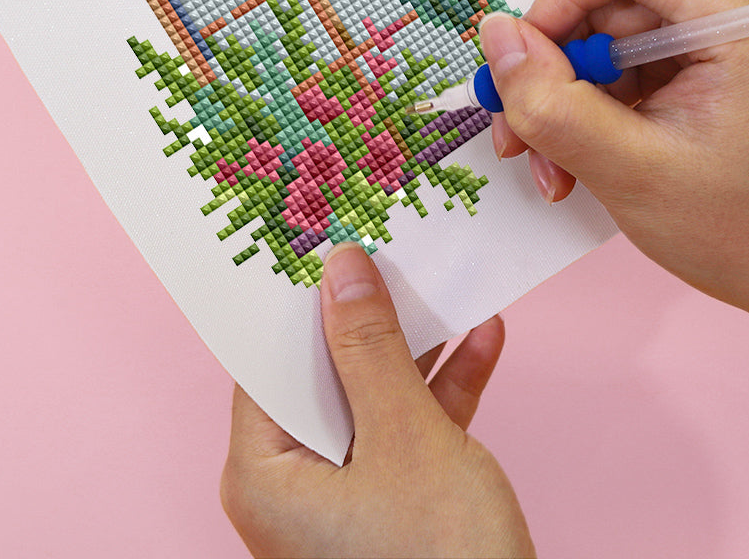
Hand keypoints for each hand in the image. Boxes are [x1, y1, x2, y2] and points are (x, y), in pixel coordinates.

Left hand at [220, 243, 535, 558]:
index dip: (296, 301)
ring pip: (375, 398)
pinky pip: (412, 431)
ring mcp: (347, 497)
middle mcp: (295, 485)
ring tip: (436, 280)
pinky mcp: (396, 507)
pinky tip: (482, 338)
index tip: (322, 242)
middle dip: (366, 316)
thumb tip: (341, 271)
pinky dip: (445, 389)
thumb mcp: (406, 439)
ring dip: (416, 347)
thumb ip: (371, 350)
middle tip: (384, 248)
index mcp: (267, 472)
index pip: (268, 362)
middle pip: (326, 374)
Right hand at [480, 0, 748, 347]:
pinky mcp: (692, 56)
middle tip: (518, 132)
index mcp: (737, 17)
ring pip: (594, 30)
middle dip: (548, 63)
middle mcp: (726, 4)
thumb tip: (495, 36)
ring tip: (550, 164)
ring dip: (558, 96)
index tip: (526, 61)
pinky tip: (574, 159)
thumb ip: (554, 104)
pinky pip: (611, 58)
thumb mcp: (632, 174)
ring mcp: (709, 30)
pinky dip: (581, 106)